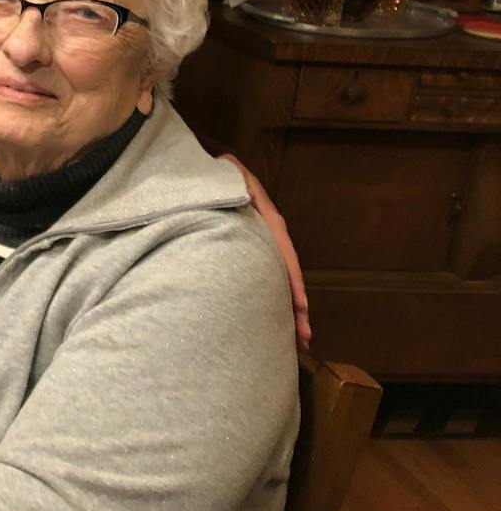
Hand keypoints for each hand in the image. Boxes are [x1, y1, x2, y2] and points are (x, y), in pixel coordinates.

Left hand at [221, 153, 311, 352]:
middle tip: (303, 338)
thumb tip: (238, 191)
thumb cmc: (215, 172)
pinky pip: (266, 276)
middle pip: (286, 271)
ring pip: (278, 278)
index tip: (299, 306)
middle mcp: (269, 233)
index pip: (283, 251)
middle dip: (296, 305)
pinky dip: (273, 298)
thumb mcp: (225, 173)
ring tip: (296, 340)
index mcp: (266, 217)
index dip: (291, 279)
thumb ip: (233, 183)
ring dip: (288, 307)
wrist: (206, 170)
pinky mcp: (251, 250)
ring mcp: (262, 244)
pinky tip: (276, 320)